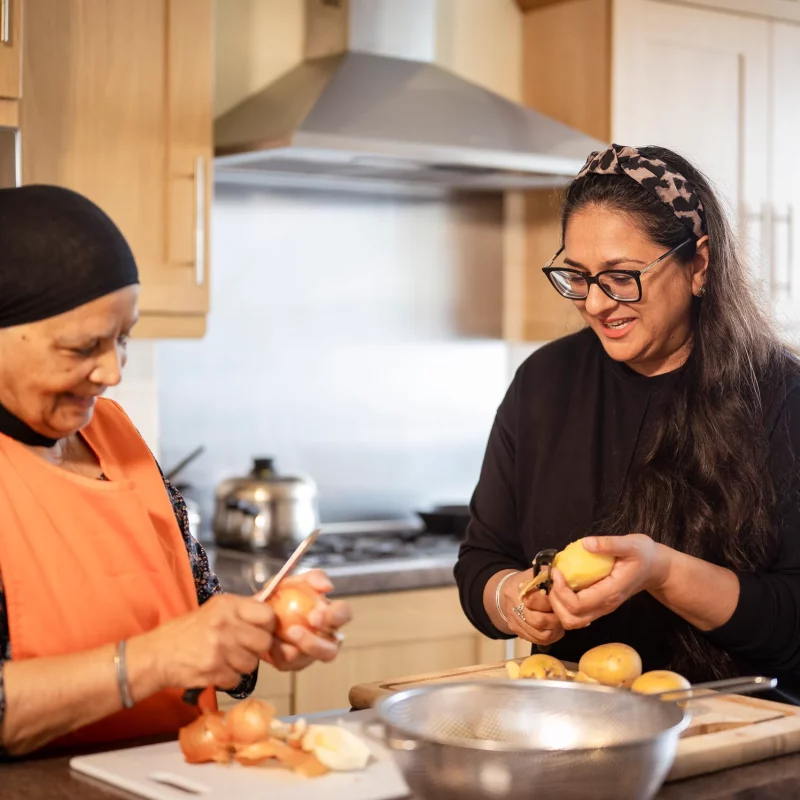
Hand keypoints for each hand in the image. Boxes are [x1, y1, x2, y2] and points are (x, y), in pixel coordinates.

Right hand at [138, 594, 275, 691]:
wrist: (157, 655)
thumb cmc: (189, 631)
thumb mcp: (215, 610)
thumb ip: (242, 611)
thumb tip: (271, 614)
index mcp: (228, 605)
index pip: (267, 615)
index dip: (268, 626)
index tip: (261, 630)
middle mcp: (225, 624)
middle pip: (264, 642)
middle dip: (256, 648)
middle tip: (243, 648)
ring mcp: (219, 648)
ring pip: (252, 663)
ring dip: (242, 665)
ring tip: (226, 659)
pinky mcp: (213, 670)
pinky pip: (237, 679)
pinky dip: (229, 678)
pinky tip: (217, 670)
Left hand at [261, 570, 351, 671]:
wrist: (257, 613)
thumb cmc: (282, 595)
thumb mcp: (295, 580)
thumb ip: (313, 578)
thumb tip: (327, 587)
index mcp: (329, 615)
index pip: (344, 614)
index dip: (335, 616)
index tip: (316, 614)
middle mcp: (325, 638)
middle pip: (333, 647)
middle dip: (318, 642)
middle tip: (299, 630)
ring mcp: (310, 654)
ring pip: (314, 659)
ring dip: (303, 647)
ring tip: (288, 633)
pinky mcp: (292, 664)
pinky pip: (289, 663)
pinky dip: (279, 651)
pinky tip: (271, 640)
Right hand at [499, 568, 564, 646]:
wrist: (507, 590)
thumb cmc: (528, 580)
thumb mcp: (538, 573)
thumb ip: (550, 575)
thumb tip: (562, 578)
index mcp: (522, 588)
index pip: (542, 600)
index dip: (556, 602)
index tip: (564, 601)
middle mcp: (515, 605)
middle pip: (540, 620)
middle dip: (556, 620)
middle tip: (564, 616)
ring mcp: (514, 620)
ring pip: (539, 634)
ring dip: (554, 631)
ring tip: (561, 624)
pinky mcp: (516, 630)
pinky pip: (536, 640)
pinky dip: (549, 638)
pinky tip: (554, 630)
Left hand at [548, 534, 670, 629]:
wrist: (655, 568)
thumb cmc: (643, 554)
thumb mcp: (630, 544)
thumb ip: (608, 544)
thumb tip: (586, 544)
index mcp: (611, 593)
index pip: (578, 605)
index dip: (560, 591)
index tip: (556, 572)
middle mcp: (605, 606)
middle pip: (571, 619)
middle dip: (555, 601)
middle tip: (552, 578)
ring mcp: (602, 608)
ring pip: (572, 621)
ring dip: (557, 605)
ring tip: (555, 582)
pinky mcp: (598, 605)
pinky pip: (576, 614)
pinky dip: (563, 604)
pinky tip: (562, 584)